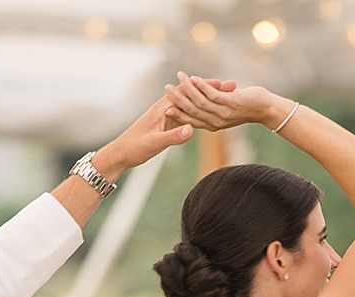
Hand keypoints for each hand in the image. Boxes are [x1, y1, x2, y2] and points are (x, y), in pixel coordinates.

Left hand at [94, 83, 222, 176]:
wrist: (120, 154)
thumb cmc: (134, 148)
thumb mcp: (154, 143)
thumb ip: (173, 136)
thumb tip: (190, 129)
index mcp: (163, 108)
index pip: (189, 92)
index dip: (208, 88)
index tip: (225, 85)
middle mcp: (166, 107)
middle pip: (194, 95)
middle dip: (213, 90)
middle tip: (233, 87)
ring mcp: (167, 115)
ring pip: (192, 103)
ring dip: (209, 99)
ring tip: (228, 96)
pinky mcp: (167, 123)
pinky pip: (188, 113)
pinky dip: (201, 110)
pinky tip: (212, 112)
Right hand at [162, 72, 290, 132]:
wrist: (265, 109)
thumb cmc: (245, 108)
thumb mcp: (226, 112)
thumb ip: (213, 108)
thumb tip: (201, 100)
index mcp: (212, 125)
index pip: (190, 120)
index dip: (177, 114)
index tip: (165, 107)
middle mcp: (216, 122)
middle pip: (192, 110)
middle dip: (178, 99)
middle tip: (167, 87)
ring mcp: (223, 113)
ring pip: (200, 101)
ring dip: (188, 88)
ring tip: (179, 77)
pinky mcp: (231, 104)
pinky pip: (212, 95)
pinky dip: (202, 85)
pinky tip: (194, 78)